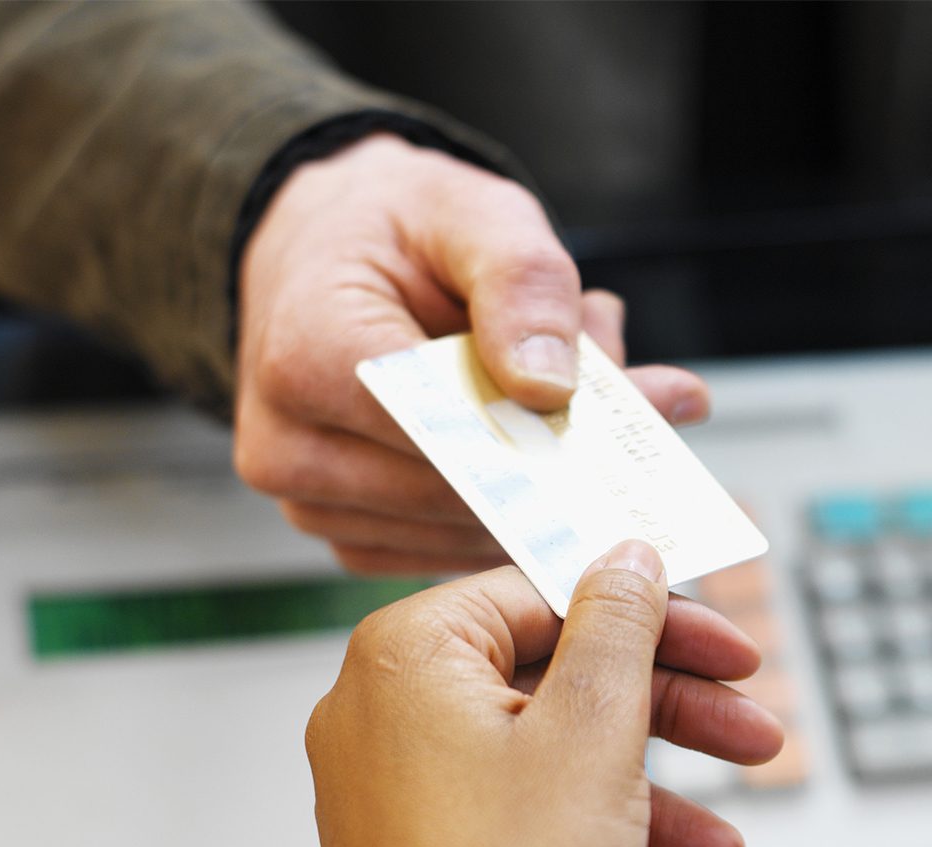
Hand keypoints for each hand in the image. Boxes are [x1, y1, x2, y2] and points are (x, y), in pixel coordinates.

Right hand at [235, 133, 708, 573]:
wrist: (323, 251)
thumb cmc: (398, 229)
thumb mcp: (472, 212)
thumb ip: (523, 283)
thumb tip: (552, 387)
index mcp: (306, 360)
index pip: (444, 437)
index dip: (543, 436)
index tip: (633, 419)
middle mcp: (291, 449)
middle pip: (460, 497)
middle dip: (561, 456)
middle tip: (640, 389)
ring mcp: (313, 503)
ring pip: (467, 533)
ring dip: (543, 479)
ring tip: (574, 390)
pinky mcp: (348, 533)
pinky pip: (454, 548)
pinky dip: (514, 502)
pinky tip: (533, 435)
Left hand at [308, 543, 780, 846]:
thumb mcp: (594, 731)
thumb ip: (618, 626)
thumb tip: (625, 557)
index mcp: (410, 657)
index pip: (548, 595)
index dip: (655, 619)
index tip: (719, 643)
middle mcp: (386, 714)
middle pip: (558, 678)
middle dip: (671, 716)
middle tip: (749, 733)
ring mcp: (397, 790)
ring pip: (549, 757)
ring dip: (650, 793)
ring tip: (725, 839)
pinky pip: (521, 817)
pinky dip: (593, 838)